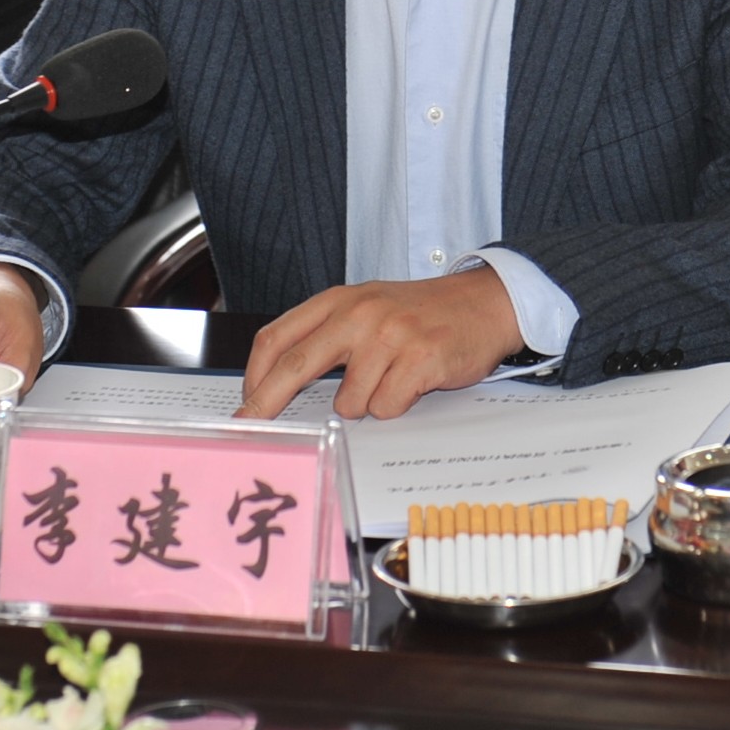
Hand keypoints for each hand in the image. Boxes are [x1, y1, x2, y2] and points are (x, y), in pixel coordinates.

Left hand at [236, 267, 521, 419]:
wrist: (484, 303)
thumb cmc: (420, 314)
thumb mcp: (366, 308)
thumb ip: (327, 336)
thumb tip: (279, 385)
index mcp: (338, 301)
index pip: (278, 338)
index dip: (255, 377)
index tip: (246, 406)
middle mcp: (359, 314)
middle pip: (295, 365)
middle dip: (267, 403)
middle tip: (252, 428)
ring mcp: (389, 336)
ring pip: (349, 402)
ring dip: (365, 406)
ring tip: (390, 383)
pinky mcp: (420, 358)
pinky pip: (387, 407)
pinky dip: (397, 407)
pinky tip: (413, 385)